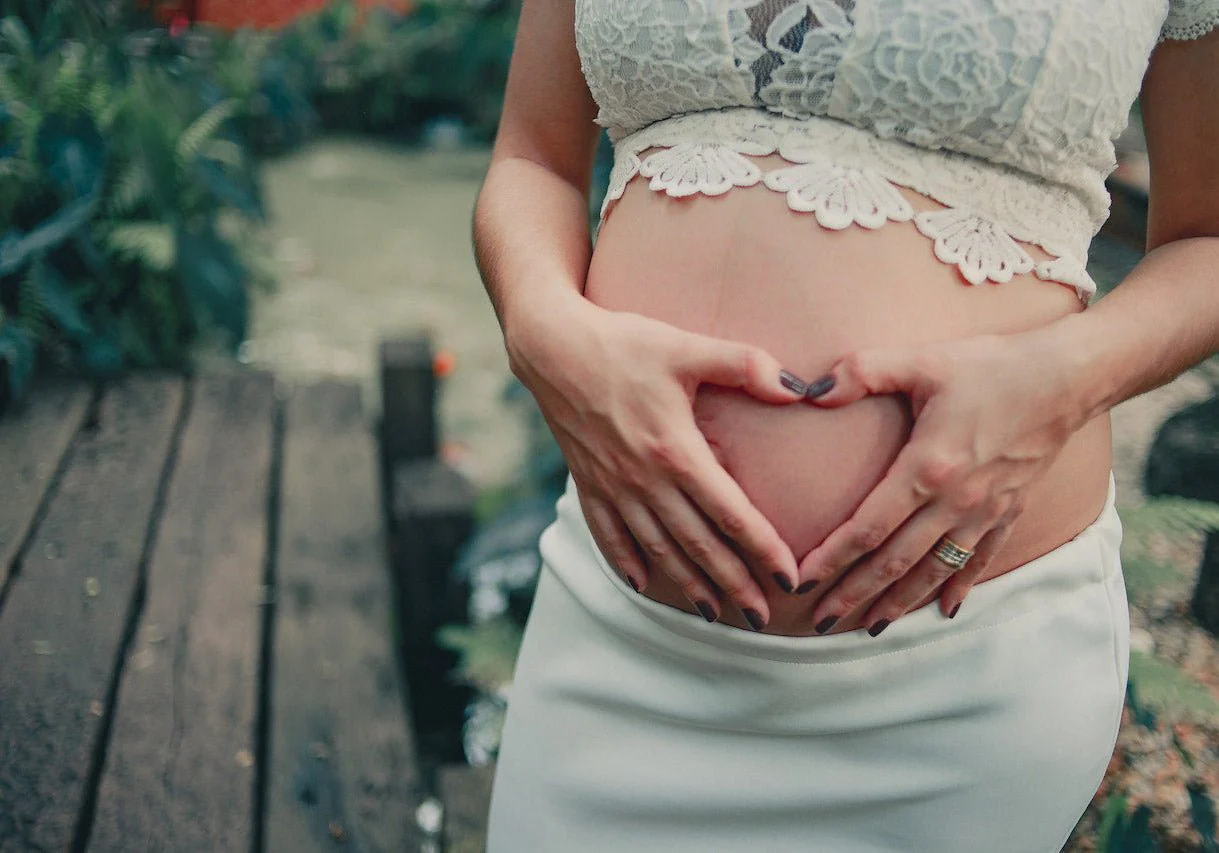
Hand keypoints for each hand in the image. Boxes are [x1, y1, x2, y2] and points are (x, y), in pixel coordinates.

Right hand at [506, 291, 807, 627]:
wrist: (552, 347)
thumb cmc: (624, 344)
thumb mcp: (686, 347)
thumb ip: (744, 365)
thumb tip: (797, 389)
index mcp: (675, 451)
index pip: (729, 513)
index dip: (762, 549)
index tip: (789, 579)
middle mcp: (644, 479)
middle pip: (698, 544)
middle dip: (733, 584)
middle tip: (764, 618)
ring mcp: (613, 486)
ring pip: (657, 548)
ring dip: (687, 585)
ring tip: (715, 614)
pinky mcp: (588, 482)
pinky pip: (608, 534)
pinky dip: (626, 562)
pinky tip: (642, 584)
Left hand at [792, 329, 1086, 634]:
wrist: (1070, 377)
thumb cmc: (991, 366)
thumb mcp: (921, 361)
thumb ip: (862, 372)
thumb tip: (808, 391)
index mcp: (928, 468)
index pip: (868, 526)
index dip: (832, 557)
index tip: (802, 581)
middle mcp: (956, 501)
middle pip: (894, 561)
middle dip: (854, 593)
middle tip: (820, 622)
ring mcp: (985, 511)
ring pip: (933, 570)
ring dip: (899, 601)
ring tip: (869, 626)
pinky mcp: (1009, 510)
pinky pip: (979, 560)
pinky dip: (958, 586)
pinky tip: (944, 610)